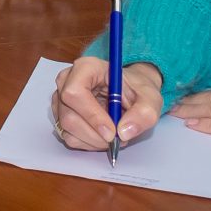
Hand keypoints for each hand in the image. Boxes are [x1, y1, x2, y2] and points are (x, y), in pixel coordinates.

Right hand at [50, 56, 166, 149]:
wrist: (129, 93)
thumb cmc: (136, 91)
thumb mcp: (151, 99)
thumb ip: (144, 113)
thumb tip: (124, 132)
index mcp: (86, 68)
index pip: (75, 93)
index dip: (91, 115)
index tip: (112, 132)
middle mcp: (66, 81)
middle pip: (68, 116)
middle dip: (95, 134)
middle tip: (117, 139)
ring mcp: (60, 99)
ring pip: (67, 129)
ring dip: (93, 140)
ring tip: (114, 136)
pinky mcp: (60, 115)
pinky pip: (68, 137)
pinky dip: (88, 143)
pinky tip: (102, 136)